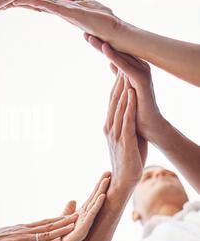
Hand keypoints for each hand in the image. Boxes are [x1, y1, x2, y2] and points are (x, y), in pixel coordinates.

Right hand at [0, 214, 77, 240]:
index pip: (44, 222)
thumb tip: (27, 231)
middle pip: (48, 225)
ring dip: (60, 229)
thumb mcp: (8, 235)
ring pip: (44, 234)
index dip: (58, 219)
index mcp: (23, 228)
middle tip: (79, 214)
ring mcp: (20, 239)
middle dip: (64, 220)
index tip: (71, 215)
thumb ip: (19, 233)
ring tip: (73, 225)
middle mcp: (24, 230)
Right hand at [12, 0, 123, 44]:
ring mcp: (68, 14)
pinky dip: (44, 4)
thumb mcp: (86, 4)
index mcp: (66, 10)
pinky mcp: (74, 15)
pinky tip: (34, 2)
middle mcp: (64, 13)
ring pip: (45, 6)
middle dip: (25, 3)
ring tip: (14, 2)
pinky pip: (56, 8)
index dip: (31, 1)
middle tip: (8, 2)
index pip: (45, 4)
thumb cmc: (104, 21)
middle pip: (41, 6)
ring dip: (29, 4)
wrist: (116, 32)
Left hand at [41, 173, 109, 240]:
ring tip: (107, 179)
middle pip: (95, 199)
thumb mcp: (63, 221)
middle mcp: (85, 218)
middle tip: (109, 171)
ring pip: (95, 205)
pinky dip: (96, 206)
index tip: (105, 173)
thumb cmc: (59, 240)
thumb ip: (68, 211)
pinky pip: (91, 216)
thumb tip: (72, 200)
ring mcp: (85, 223)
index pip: (91, 198)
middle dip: (101, 185)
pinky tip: (101, 196)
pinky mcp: (82, 230)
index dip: (97, 186)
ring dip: (101, 192)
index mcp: (81, 215)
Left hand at [85, 35, 164, 142]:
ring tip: (91, 36)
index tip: (86, 36)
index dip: (100, 45)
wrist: (148, 127)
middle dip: (100, 41)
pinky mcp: (142, 81)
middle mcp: (138, 68)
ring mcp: (141, 73)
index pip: (114, 54)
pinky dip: (116, 57)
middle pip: (117, 51)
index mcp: (132, 69)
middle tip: (85, 31)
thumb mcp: (123, 88)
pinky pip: (126, 66)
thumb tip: (111, 63)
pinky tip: (105, 48)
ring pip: (120, 55)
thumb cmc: (136, 109)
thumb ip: (120, 74)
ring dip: (104, 46)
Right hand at [105, 70, 146, 190]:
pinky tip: (131, 92)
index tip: (120, 67)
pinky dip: (128, 105)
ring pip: (118, 106)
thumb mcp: (124, 136)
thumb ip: (125, 122)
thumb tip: (130, 110)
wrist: (124, 180)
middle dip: (117, 79)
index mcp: (109, 125)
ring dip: (122, 87)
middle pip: (113, 99)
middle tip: (118, 61)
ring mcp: (115, 134)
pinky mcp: (124, 140)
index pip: (112, 100)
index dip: (116, 82)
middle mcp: (109, 127)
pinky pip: (126, 119)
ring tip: (125, 70)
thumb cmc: (127, 158)